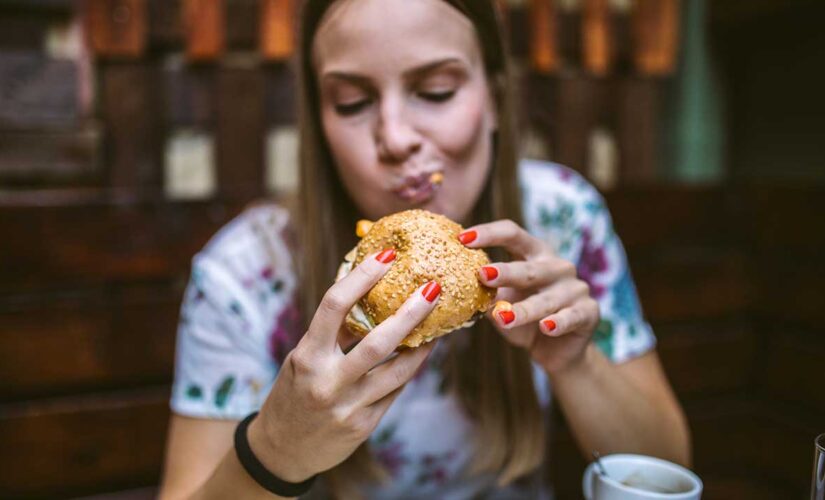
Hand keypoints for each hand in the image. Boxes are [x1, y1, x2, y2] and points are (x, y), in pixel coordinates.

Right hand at [248, 249, 440, 481]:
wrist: (281, 450)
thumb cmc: (293, 392)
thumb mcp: (303, 359)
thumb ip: (333, 334)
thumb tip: (369, 294)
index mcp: (307, 355)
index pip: (334, 306)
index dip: (363, 276)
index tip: (387, 256)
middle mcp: (327, 381)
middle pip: (378, 341)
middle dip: (411, 312)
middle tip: (434, 287)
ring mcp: (348, 406)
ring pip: (399, 371)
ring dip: (423, 345)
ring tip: (438, 325)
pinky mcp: (364, 425)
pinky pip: (395, 392)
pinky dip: (409, 370)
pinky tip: (420, 354)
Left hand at [458, 220, 599, 375]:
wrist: (556, 351)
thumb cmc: (524, 320)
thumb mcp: (502, 304)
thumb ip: (486, 293)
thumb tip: (453, 286)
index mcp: (534, 254)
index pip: (512, 234)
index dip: (489, 233)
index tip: (462, 238)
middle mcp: (556, 266)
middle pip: (529, 267)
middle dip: (505, 272)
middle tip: (483, 275)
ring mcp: (575, 288)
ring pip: (546, 299)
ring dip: (524, 310)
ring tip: (503, 318)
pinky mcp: (589, 312)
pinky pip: (571, 317)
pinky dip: (559, 322)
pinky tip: (546, 327)